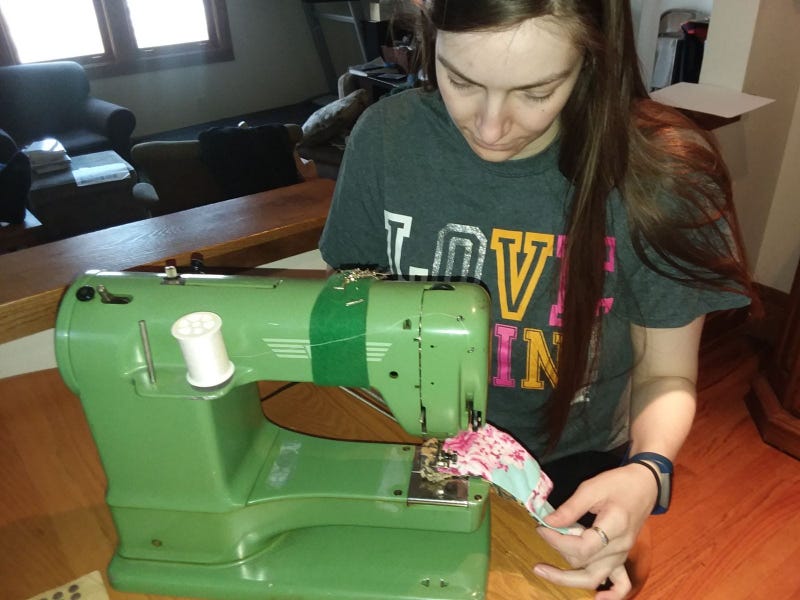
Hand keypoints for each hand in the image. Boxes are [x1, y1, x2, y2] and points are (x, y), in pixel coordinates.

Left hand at [533, 464, 657, 598]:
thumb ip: (570, 508)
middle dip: (558, 560)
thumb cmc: (618, 483)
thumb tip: (549, 522)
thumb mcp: (592, 488)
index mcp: (614, 527)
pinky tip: (597, 598)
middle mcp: (619, 547)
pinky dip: (611, 595)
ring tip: (546, 571)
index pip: (582, 548)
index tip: (542, 528)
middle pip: (585, 566)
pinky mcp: (622, 557)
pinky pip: (621, 584)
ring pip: (595, 578)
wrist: (644, 485)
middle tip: (540, 550)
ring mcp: (622, 555)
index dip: (558, 542)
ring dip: (569, 578)